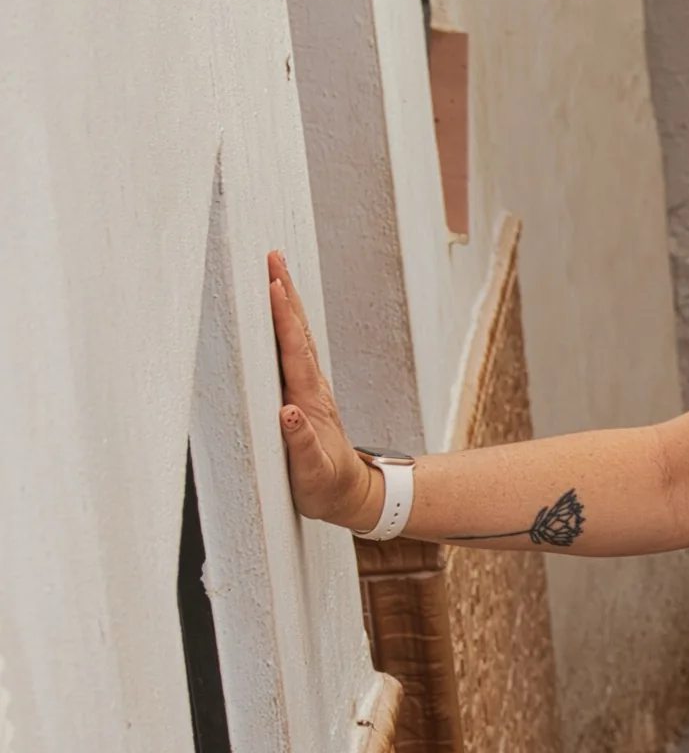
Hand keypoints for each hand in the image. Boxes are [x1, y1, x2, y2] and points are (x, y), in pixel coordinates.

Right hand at [268, 253, 379, 528]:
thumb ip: (301, 445)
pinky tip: (278, 313)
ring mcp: (310, 388)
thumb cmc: (326, 487)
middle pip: (298, 332)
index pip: (294, 352)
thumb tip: (289, 414)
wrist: (351, 495)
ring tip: (275, 272)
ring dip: (287, 303)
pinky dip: (286, 325)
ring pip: (297, 337)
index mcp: (309, 401)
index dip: (282, 318)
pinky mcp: (305, 394)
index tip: (273, 285)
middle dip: (285, 293)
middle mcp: (311, 387)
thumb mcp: (313, 473)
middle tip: (273, 257)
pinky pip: (294, 350)